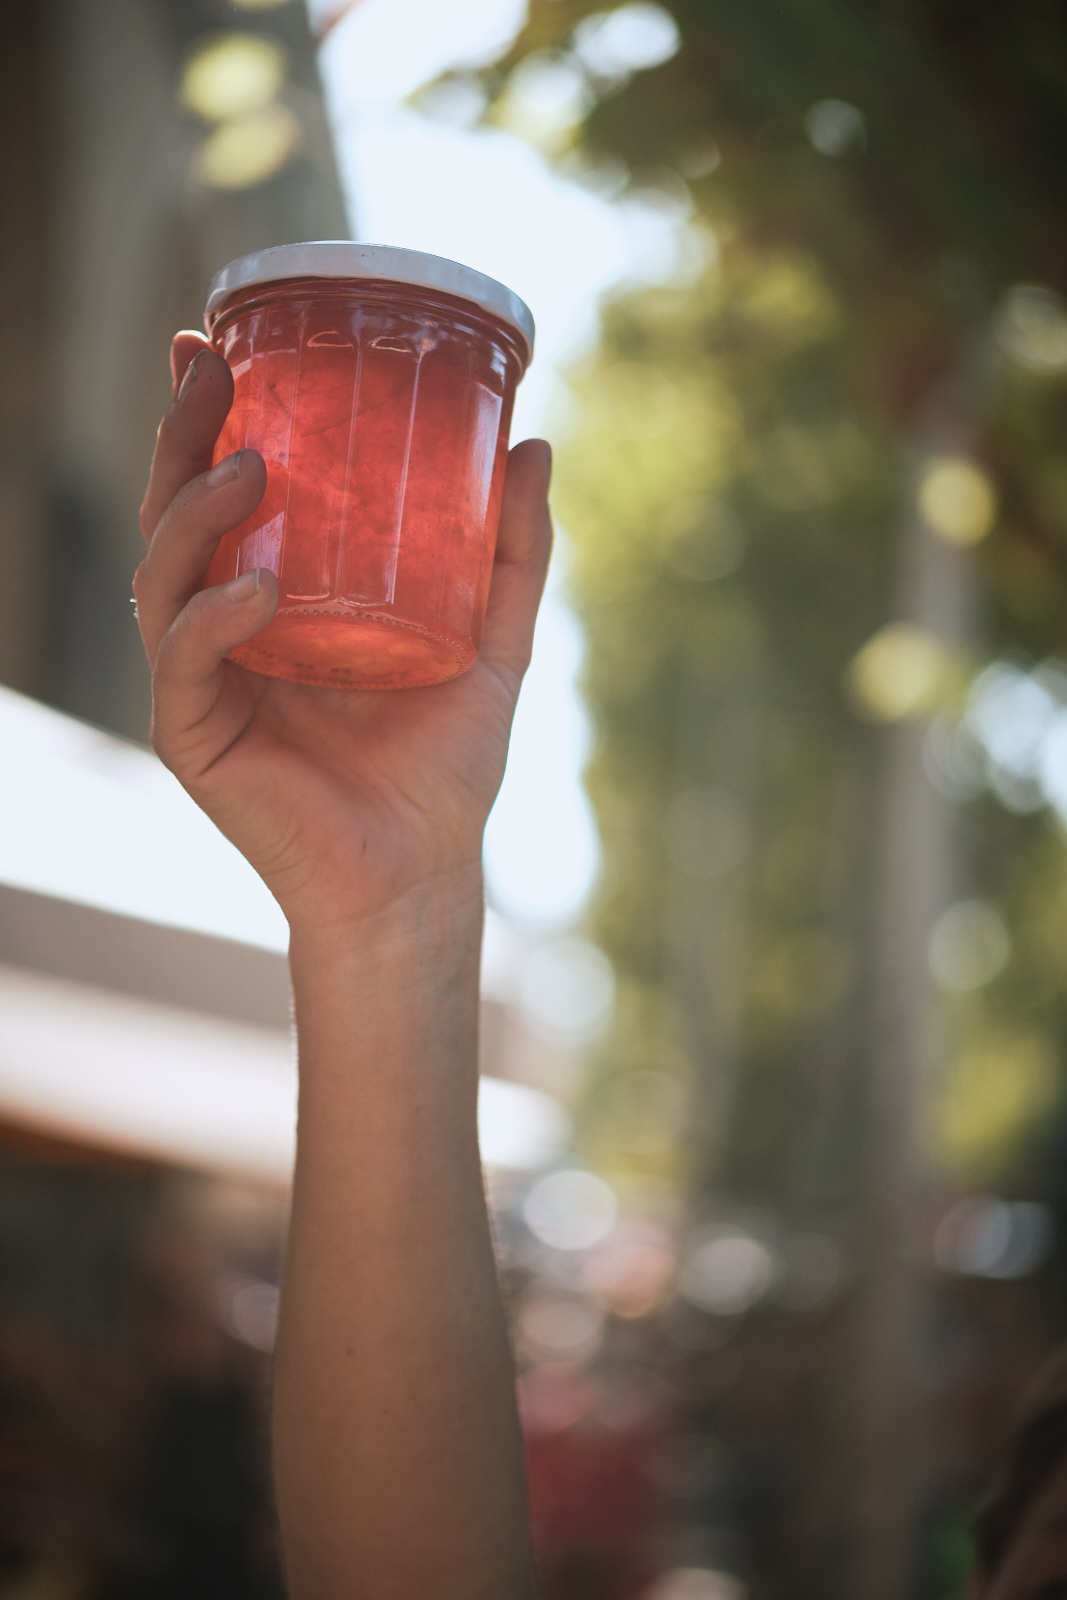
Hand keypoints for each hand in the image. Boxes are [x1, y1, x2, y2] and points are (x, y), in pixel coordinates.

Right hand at [134, 332, 552, 935]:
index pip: (220, 493)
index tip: (213, 341)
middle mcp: (222, 630)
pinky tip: (255, 589)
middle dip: (180, 437)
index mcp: (272, 599)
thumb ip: (512, 553)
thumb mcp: (494, 642)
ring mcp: (201, 680)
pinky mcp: (194, 737)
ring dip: (192, 512)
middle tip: (210, 372)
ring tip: (247, 467)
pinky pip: (182, 663)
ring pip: (160, 576)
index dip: (204, 417)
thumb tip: (533, 442)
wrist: (424, 868)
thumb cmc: (442, 764)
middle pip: (174, 515)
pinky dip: (211, 619)